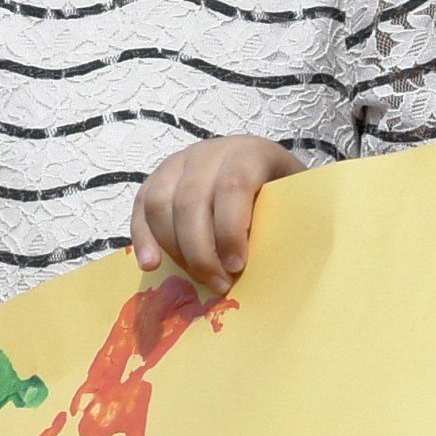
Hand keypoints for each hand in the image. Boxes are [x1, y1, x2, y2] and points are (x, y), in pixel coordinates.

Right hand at [131, 137, 300, 287]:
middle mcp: (207, 153)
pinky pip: (141, 209)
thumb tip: (276, 261)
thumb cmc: (278, 191)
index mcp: (248, 152)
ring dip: (173, 248)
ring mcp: (176, 164)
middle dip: (200, 250)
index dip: (231, 229)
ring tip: (194, 277)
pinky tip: (151, 265)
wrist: (258, 166)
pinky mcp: (155, 180)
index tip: (238, 265)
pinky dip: (143, 239)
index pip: (233, 186)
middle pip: (190, 200)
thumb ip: (286, 219)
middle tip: (218, 283)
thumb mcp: (294, 198)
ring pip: (160, 205)